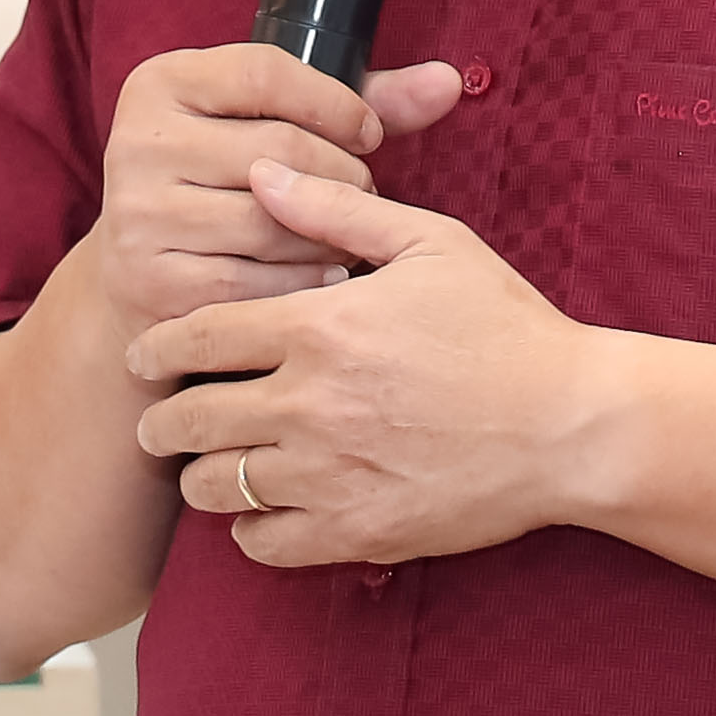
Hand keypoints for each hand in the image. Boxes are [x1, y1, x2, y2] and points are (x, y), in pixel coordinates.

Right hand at [78, 42, 464, 333]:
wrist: (144, 275)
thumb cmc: (228, 185)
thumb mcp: (274, 124)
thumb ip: (361, 101)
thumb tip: (448, 81)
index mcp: (159, 83)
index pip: (266, 71)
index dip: (335, 104)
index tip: (366, 133)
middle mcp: (136, 143)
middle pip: (280, 149)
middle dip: (343, 176)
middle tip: (361, 195)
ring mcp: (138, 216)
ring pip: (275, 220)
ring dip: (330, 234)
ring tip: (342, 235)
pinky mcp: (151, 283)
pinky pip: (258, 282)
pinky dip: (305, 282)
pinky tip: (320, 275)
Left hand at [127, 155, 610, 568]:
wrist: (571, 425)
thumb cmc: (505, 326)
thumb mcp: (430, 244)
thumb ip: (336, 209)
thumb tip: (261, 173)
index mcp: (319, 327)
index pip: (198, 336)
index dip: (157, 347)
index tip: (144, 356)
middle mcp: (311, 404)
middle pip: (188, 420)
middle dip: (161, 421)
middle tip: (158, 422)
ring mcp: (330, 474)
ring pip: (215, 487)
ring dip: (203, 476)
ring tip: (212, 465)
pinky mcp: (356, 531)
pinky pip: (263, 543)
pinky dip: (252, 528)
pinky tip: (266, 508)